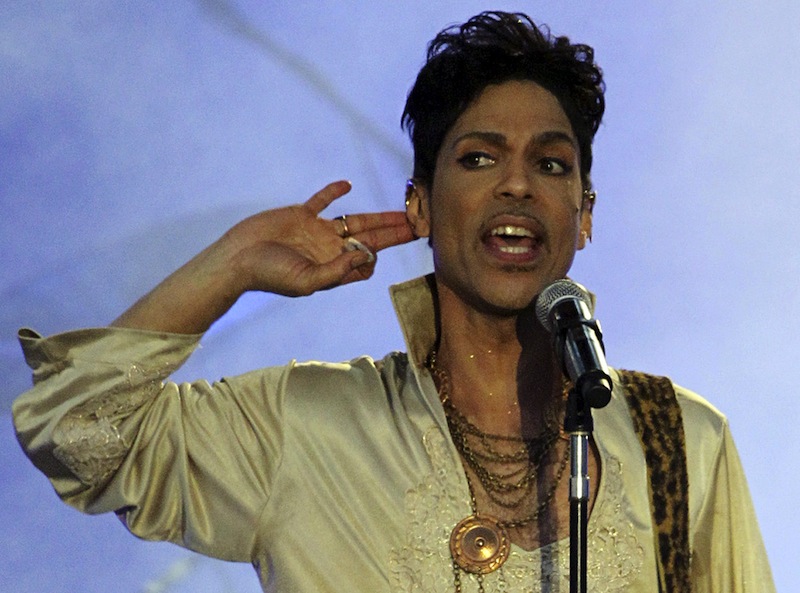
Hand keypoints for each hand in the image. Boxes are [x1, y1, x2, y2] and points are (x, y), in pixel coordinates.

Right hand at [222, 180, 415, 296]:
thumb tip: (368, 257)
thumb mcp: (307, 282)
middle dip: (394, 233)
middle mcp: (329, 250)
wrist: (237, 259)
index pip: (365, 264)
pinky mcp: (301, 215)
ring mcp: (316, 232)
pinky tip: (347, 185)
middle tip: (419, 224)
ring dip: (377, 216)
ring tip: (402, 211)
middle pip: (369, 239)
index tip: (394, 250)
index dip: (380, 258)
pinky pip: (321, 201)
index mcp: (333, 268)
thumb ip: (338, 271)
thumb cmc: (270, 275)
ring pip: (354, 221)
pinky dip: (332, 192)